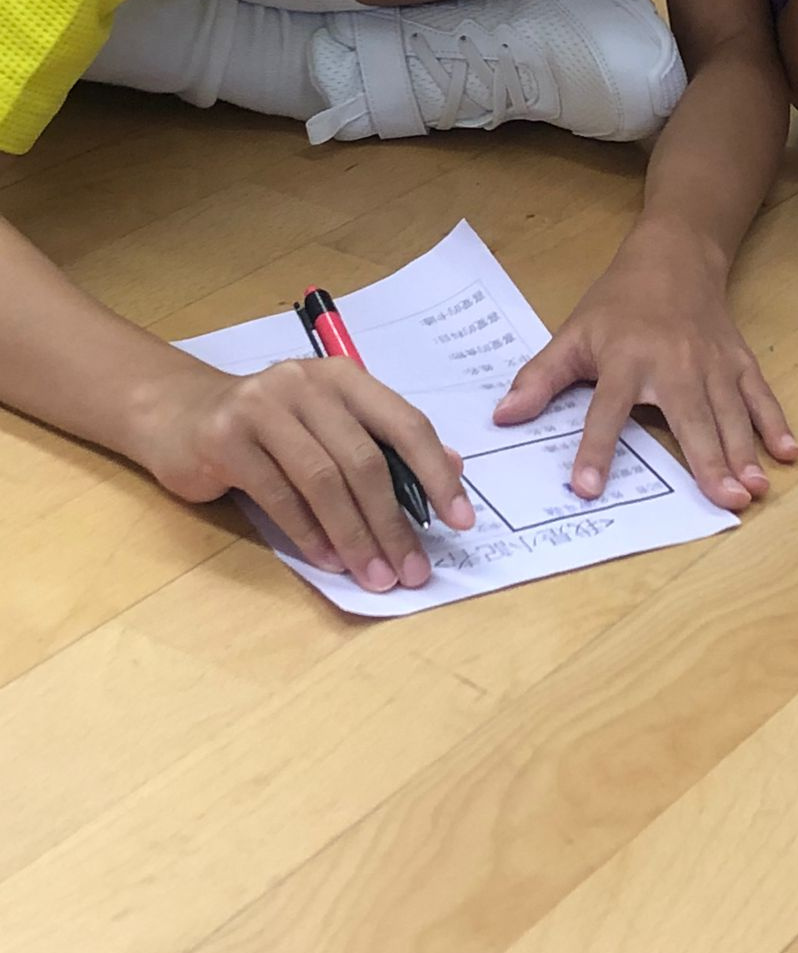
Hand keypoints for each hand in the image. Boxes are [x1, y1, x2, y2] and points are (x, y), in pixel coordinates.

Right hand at [138, 357, 475, 592]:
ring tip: (376, 575)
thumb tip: (454, 468)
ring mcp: (263, 407)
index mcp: (344, 377)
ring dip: (355, 536)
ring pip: (323, 481)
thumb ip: (385, 441)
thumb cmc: (269, 425)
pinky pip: (279, 495)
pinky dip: (310, 534)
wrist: (179, 414)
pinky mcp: (226, 439)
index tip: (461, 521)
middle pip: (365, 459)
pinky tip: (330, 562)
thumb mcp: (330, 423)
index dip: (436, 474)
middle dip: (394, 522)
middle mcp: (307, 383)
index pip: (405, 423)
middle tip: (413, 569)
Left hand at [493, 226, 797, 510]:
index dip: (595, 448)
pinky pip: (760, 395)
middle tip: (725, 501)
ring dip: (744, 452)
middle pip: (690, 418)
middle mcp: (674, 364)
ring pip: (731, 413)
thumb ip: (541, 378)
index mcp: (626, 360)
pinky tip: (789, 453)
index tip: (589, 487)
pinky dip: (776, 423)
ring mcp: (713, 363)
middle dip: (708, 460)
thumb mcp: (574, 333)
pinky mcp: (738, 360)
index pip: (606, 410)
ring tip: (754, 490)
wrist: (674, 255)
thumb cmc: (620, 301)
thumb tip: (502, 418)